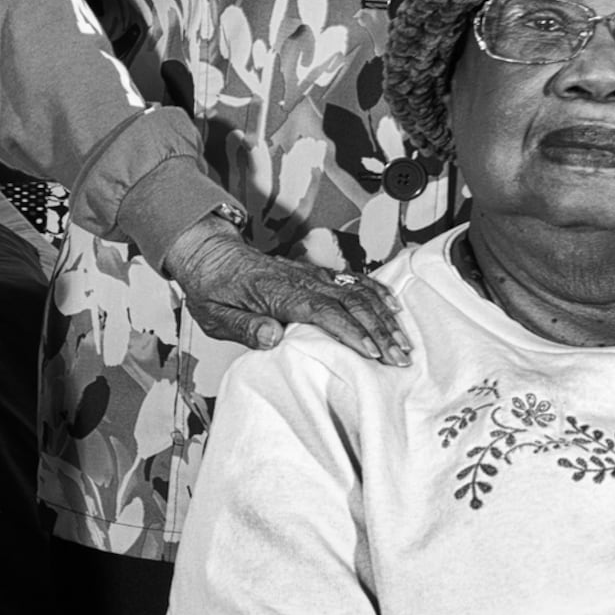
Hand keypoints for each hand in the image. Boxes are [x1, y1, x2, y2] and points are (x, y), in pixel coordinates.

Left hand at [165, 219, 408, 363]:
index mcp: (278, 292)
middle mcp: (302, 280)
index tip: (372, 353)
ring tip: (404, 344)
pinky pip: (354, 280)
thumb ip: (244, 327)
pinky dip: (377, 293)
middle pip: (351, 302)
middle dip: (380, 331)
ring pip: (358, 292)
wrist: (211, 256)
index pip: (323, 312)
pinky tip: (393, 308)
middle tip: (399, 359)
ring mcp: (312, 275)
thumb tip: (273, 337)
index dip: (351, 332)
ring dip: (384, 318)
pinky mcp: (316, 274)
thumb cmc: (213, 289)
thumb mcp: (215, 315)